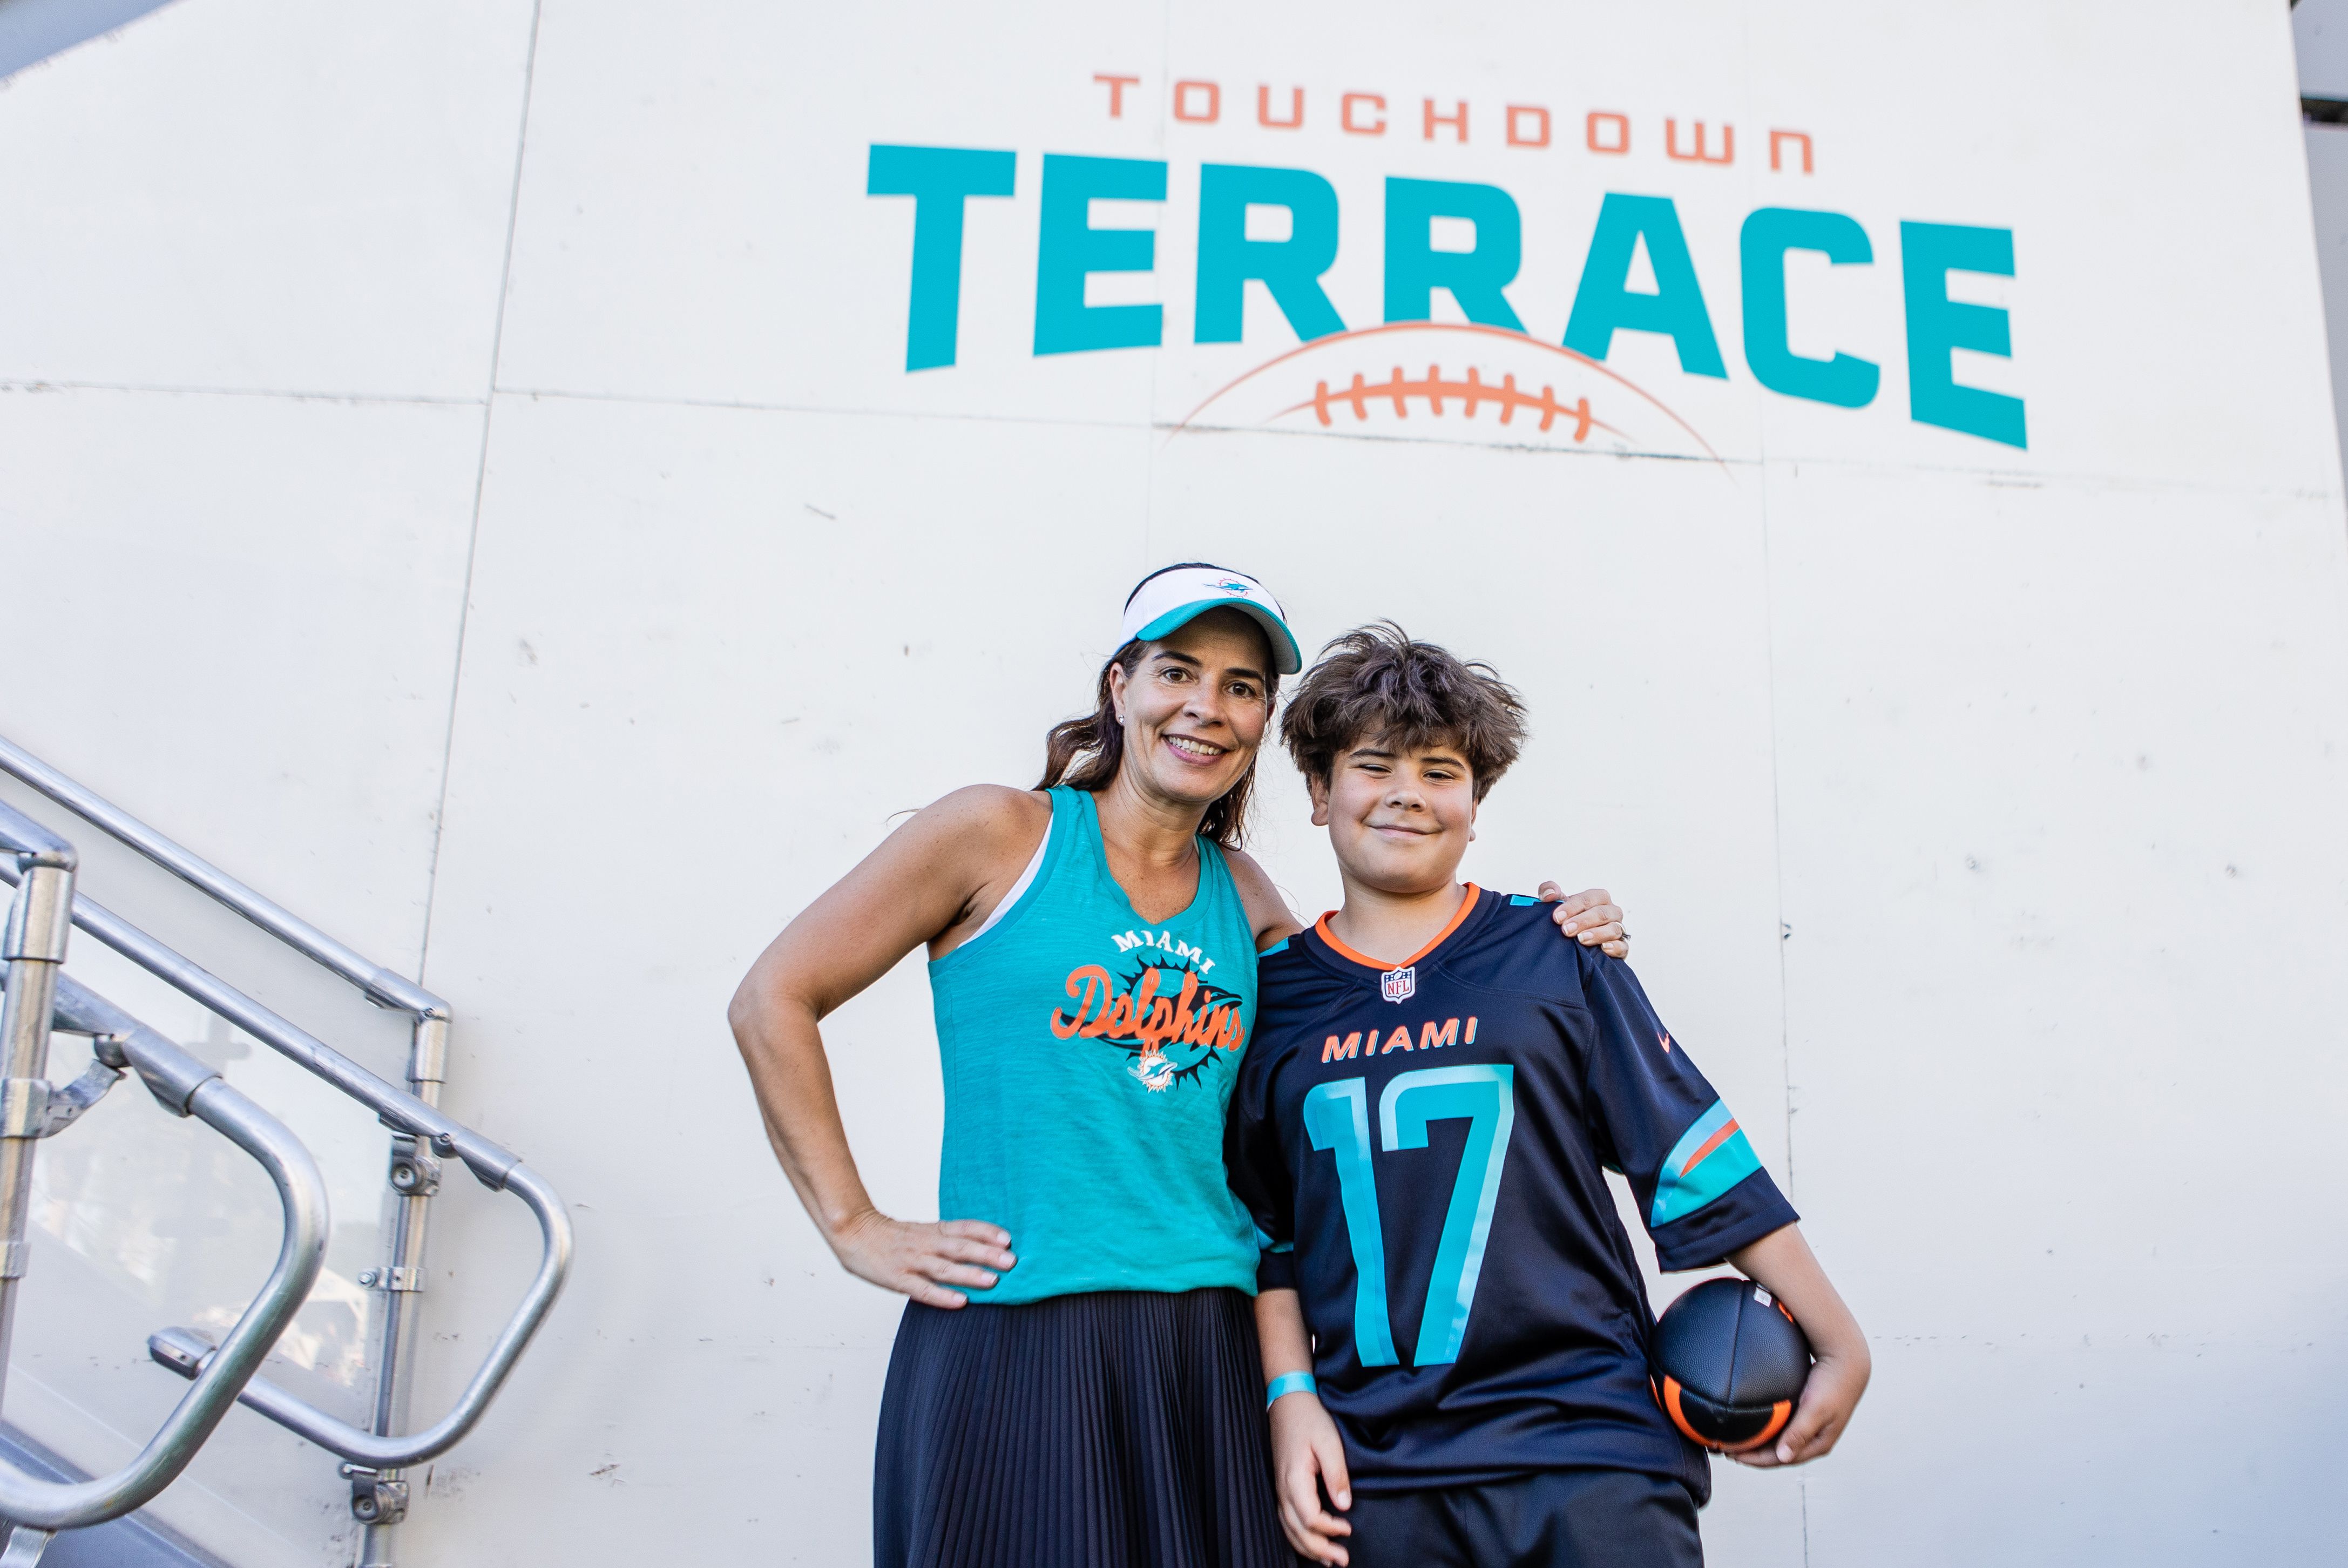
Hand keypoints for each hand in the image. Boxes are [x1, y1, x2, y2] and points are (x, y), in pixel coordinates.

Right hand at [827, 1209, 1014, 1307]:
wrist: (854, 1232)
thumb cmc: (893, 1236)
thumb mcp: (922, 1230)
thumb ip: (947, 1238)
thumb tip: (981, 1248)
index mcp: (933, 1230)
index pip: (964, 1227)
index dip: (986, 1232)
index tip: (1008, 1239)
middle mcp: (925, 1243)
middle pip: (959, 1247)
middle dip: (986, 1254)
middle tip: (1011, 1261)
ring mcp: (911, 1261)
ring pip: (944, 1268)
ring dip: (969, 1274)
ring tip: (993, 1281)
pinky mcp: (897, 1279)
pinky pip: (922, 1289)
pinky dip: (942, 1296)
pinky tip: (960, 1301)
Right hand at [1269, 1390, 1353, 1563]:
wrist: (1288, 1403)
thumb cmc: (1309, 1419)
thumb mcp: (1329, 1441)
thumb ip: (1336, 1474)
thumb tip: (1344, 1506)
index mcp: (1294, 1479)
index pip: (1310, 1517)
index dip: (1330, 1529)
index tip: (1349, 1529)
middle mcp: (1282, 1489)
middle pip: (1298, 1530)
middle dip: (1320, 1549)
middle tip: (1344, 1560)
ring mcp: (1279, 1489)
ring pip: (1289, 1530)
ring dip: (1309, 1548)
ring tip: (1329, 1561)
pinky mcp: (1281, 1487)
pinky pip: (1286, 1521)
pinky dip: (1298, 1537)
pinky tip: (1311, 1544)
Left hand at [1537, 883, 1627, 957]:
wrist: (1575, 941)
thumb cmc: (1570, 918)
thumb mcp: (1558, 903)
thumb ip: (1549, 891)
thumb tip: (1549, 894)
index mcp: (1599, 898)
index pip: (1589, 898)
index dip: (1572, 906)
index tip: (1557, 917)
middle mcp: (1611, 912)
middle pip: (1602, 913)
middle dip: (1583, 921)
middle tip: (1566, 930)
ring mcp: (1618, 929)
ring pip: (1613, 929)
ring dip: (1597, 934)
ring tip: (1581, 939)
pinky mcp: (1621, 947)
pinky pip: (1623, 946)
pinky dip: (1615, 947)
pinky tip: (1604, 948)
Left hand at [1731, 1342, 1868, 1467]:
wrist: (1847, 1362)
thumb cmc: (1832, 1385)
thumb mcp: (1815, 1410)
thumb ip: (1799, 1433)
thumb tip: (1783, 1457)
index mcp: (1818, 1444)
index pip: (1781, 1460)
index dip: (1755, 1460)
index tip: (1733, 1455)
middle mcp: (1813, 1440)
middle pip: (1778, 1454)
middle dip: (1753, 1454)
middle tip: (1727, 1451)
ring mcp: (1810, 1428)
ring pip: (1779, 1442)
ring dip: (1759, 1444)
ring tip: (1736, 1442)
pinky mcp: (1806, 1415)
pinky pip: (1782, 1429)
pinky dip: (1766, 1431)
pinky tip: (1753, 1426)